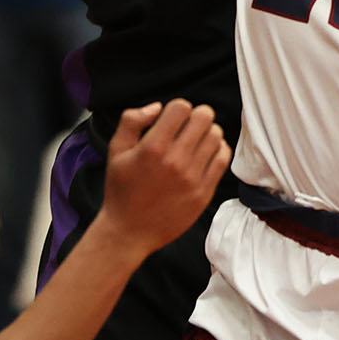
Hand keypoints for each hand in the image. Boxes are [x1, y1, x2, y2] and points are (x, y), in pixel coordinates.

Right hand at [100, 99, 229, 256]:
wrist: (129, 232)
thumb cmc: (121, 191)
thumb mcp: (115, 151)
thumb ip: (131, 121)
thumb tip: (157, 107)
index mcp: (152, 148)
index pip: (181, 108)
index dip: (177, 108)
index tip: (173, 119)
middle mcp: (175, 161)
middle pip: (204, 117)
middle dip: (196, 116)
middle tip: (188, 126)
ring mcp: (192, 178)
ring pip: (216, 136)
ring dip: (207, 133)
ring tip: (196, 140)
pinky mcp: (204, 192)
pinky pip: (223, 159)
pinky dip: (218, 150)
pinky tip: (206, 154)